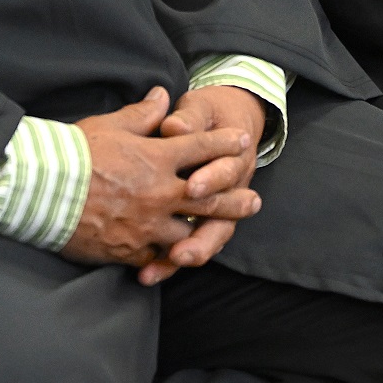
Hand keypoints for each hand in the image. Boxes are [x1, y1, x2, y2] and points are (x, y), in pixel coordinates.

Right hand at [61, 88, 260, 281]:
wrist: (40, 189)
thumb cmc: (74, 152)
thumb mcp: (111, 125)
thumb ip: (144, 113)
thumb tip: (163, 94)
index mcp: (157, 158)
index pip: (201, 147)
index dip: (224, 143)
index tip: (242, 141)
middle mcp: (159, 193)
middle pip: (209, 198)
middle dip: (235, 199)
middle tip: (254, 201)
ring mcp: (147, 225)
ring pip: (189, 232)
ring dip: (206, 233)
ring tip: (218, 235)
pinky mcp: (129, 250)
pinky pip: (158, 255)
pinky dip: (168, 255)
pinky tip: (175, 256)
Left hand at [151, 84, 267, 275]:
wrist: (230, 125)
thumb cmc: (209, 115)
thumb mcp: (201, 108)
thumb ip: (189, 118)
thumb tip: (174, 126)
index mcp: (235, 158)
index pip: (227, 172)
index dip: (211, 179)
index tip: (191, 186)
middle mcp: (231, 190)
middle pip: (223, 221)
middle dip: (201, 238)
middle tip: (179, 250)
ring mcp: (215, 210)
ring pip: (207, 239)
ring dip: (189, 254)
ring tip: (168, 264)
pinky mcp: (196, 222)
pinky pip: (187, 246)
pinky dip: (168, 262)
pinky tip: (147, 274)